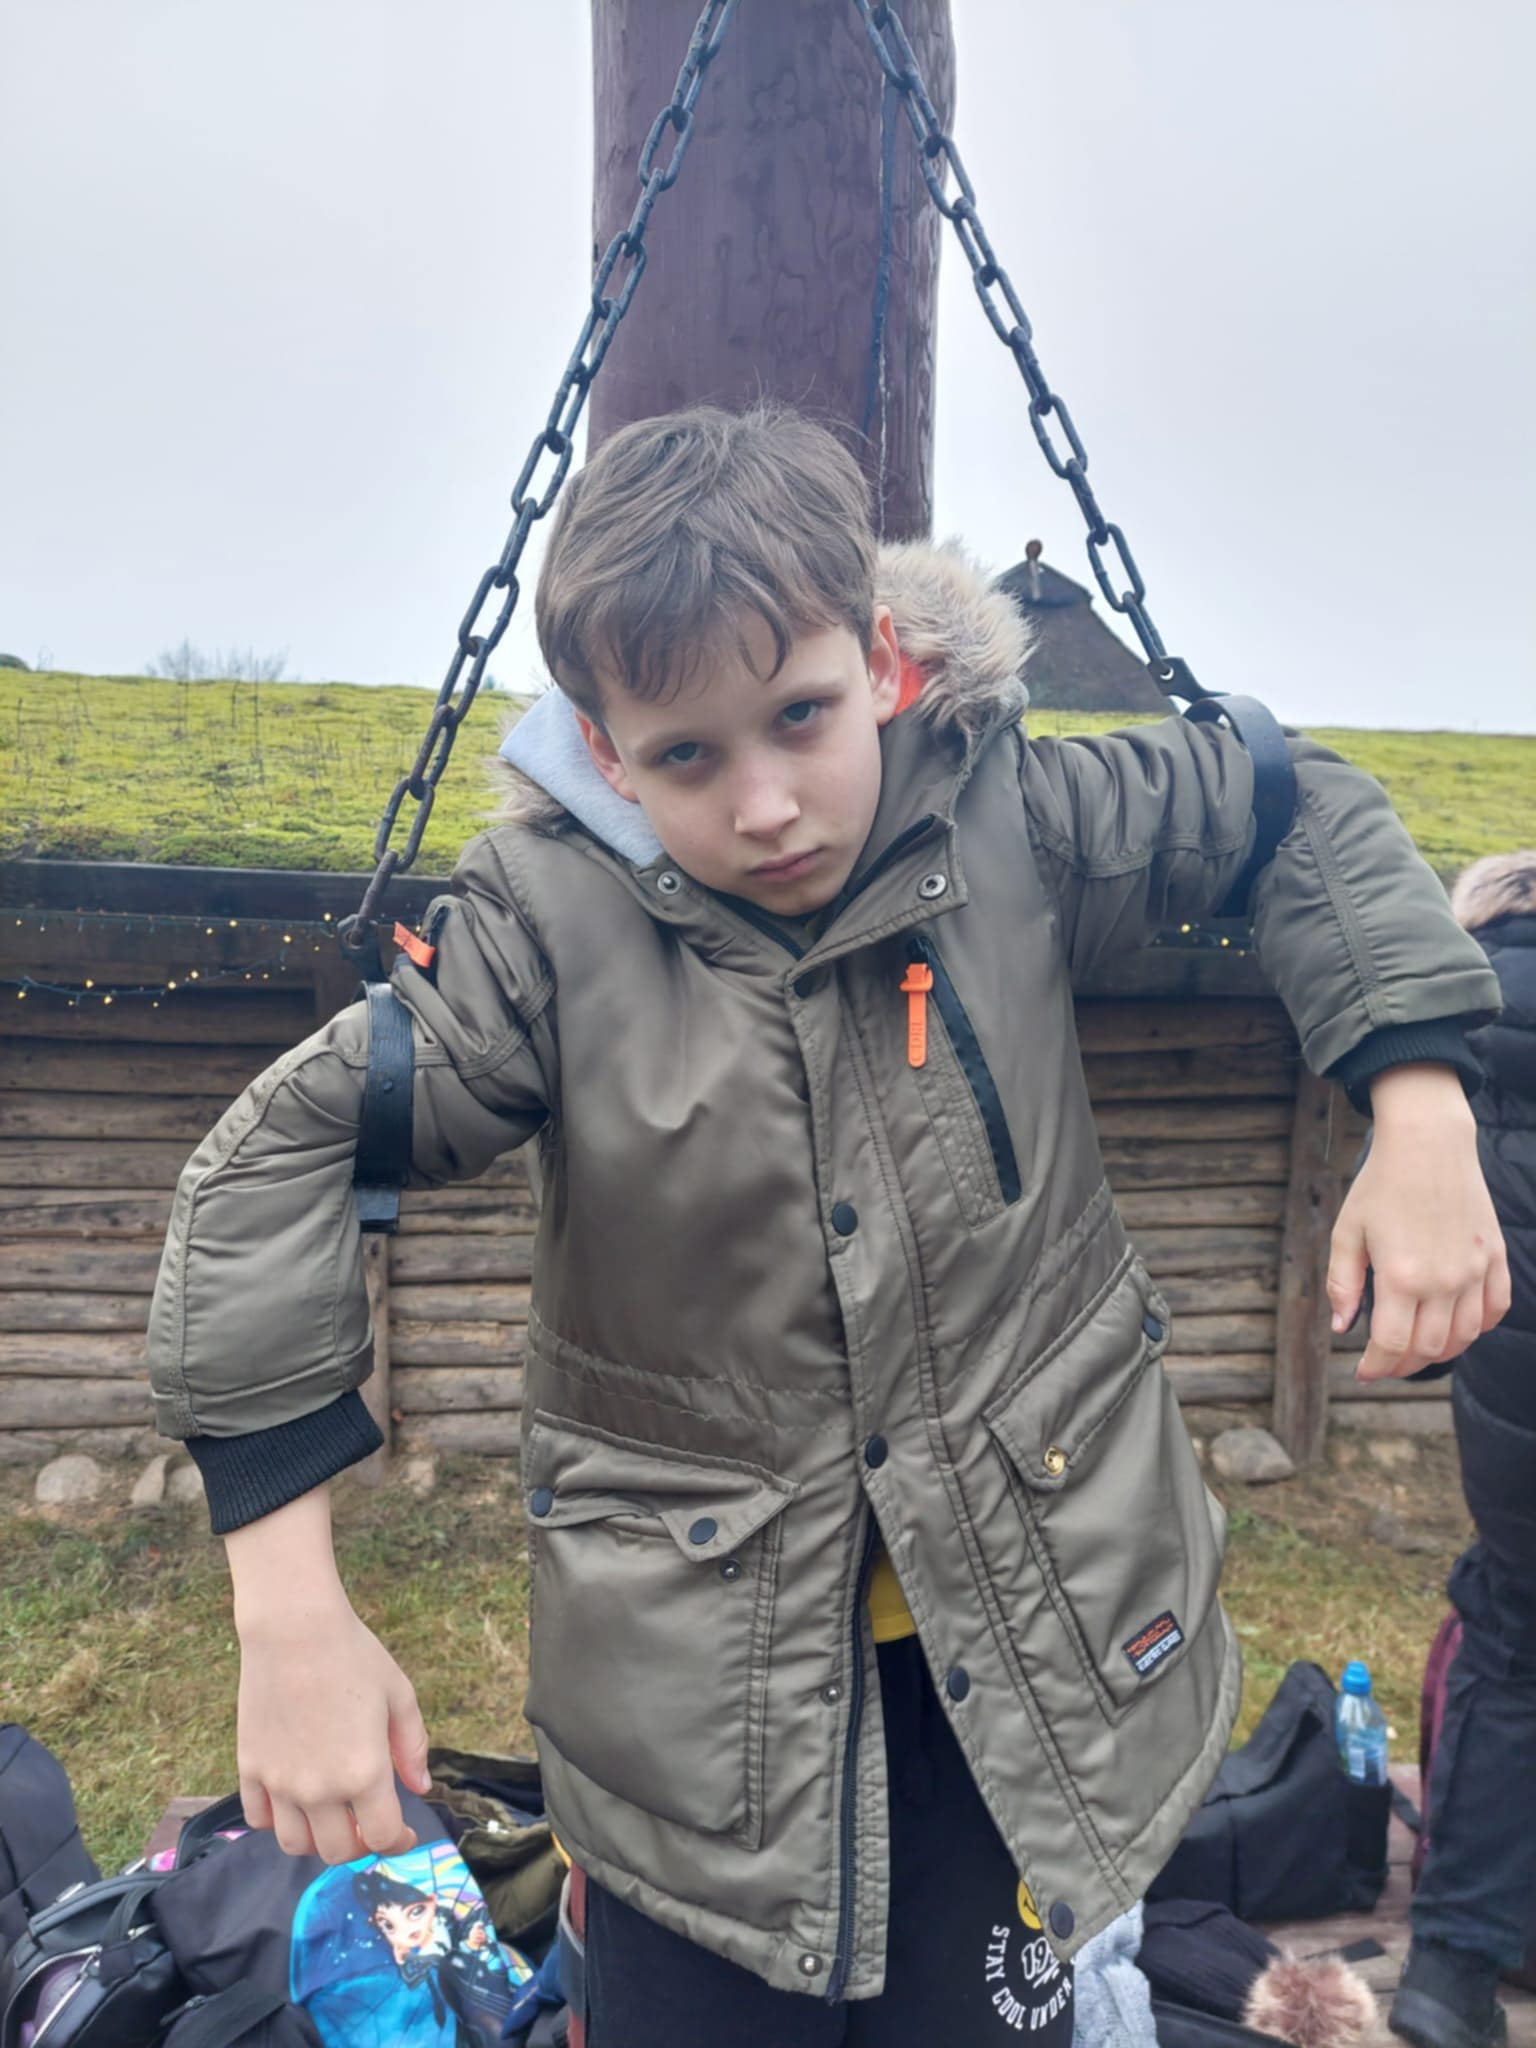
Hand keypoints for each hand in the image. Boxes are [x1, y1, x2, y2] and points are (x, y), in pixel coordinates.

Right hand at [234, 1598, 432, 1862]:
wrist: (294, 1629)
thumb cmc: (354, 1656)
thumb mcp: (400, 1695)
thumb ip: (412, 1747)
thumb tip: (421, 1787)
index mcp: (364, 1773)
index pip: (382, 1837)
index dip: (399, 1843)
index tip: (405, 1835)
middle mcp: (320, 1789)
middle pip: (338, 1851)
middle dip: (360, 1844)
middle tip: (368, 1822)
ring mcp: (280, 1782)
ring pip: (295, 1844)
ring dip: (318, 1840)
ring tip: (332, 1816)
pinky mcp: (250, 1769)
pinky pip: (258, 1819)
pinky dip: (278, 1821)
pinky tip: (294, 1800)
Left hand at [1328, 1064, 1509, 1380]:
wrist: (1428, 1144)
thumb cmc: (1380, 1185)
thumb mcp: (1347, 1232)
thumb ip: (1343, 1283)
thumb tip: (1341, 1327)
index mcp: (1401, 1277)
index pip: (1392, 1344)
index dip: (1376, 1366)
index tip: (1364, 1372)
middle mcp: (1444, 1280)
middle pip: (1430, 1348)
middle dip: (1404, 1363)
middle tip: (1387, 1360)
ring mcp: (1474, 1270)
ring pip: (1465, 1336)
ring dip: (1440, 1351)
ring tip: (1417, 1348)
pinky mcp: (1495, 1257)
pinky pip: (1495, 1308)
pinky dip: (1478, 1326)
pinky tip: (1457, 1325)